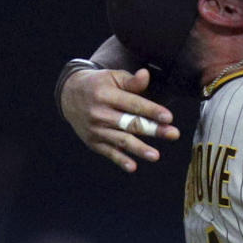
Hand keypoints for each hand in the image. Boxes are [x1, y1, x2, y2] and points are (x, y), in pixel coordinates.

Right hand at [59, 67, 177, 173]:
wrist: (69, 96)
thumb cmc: (99, 85)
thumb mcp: (112, 77)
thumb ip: (131, 81)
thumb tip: (146, 75)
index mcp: (106, 95)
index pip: (133, 104)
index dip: (151, 110)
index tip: (168, 117)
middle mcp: (100, 113)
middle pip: (130, 123)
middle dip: (153, 129)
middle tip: (173, 134)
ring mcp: (96, 129)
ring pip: (121, 140)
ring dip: (139, 149)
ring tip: (156, 155)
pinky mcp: (93, 142)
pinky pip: (109, 152)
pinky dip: (120, 160)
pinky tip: (133, 167)